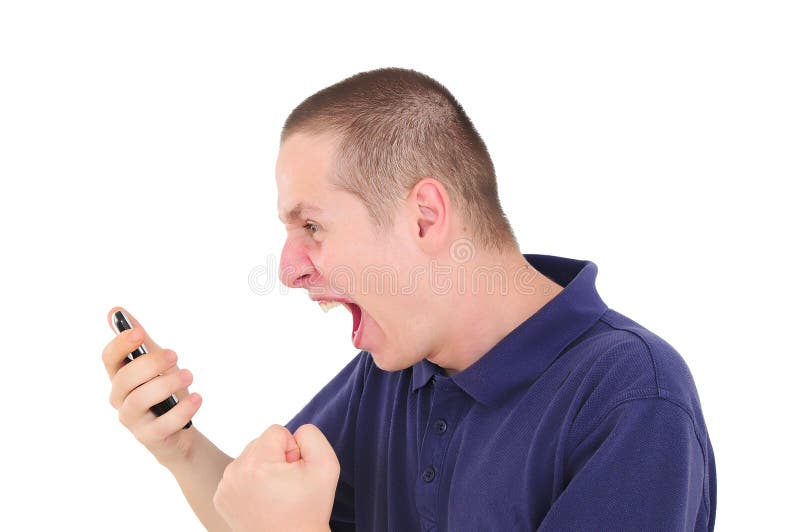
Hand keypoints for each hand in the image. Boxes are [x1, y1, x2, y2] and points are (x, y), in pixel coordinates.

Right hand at [102, 306, 201, 464]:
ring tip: (189, 375)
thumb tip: (115, 311)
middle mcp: (120, 398)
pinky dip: (181, 410)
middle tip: (176, 355)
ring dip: (166, 385)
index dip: (120, 344)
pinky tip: (196, 397)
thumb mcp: (155, 363)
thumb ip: (140, 340)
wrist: (179, 430)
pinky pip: (161, 425)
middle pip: (124, 379)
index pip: (109, 359)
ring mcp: (132, 420)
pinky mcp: (149, 437)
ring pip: (138, 401)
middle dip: (149, 364)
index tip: (139, 333)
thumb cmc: (163, 392)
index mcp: (120, 376)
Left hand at [213, 424, 339, 531]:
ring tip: (275, 494)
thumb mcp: (326, 465)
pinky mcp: (221, 498)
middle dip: (276, 458)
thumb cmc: (310, 508)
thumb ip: (311, 435)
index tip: (295, 474)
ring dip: (264, 469)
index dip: (292, 450)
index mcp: (256, 463)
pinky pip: (240, 474)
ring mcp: (224, 487)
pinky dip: (252, 483)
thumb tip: (293, 433)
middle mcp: (234, 472)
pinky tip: (262, 501)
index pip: (277, 431)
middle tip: (287, 485)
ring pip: (250, 458)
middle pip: (260, 443)